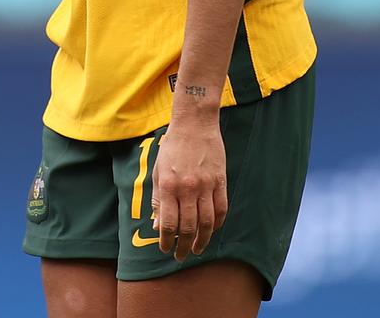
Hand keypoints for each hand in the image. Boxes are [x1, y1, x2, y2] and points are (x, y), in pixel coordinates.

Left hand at [151, 121, 227, 261]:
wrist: (194, 123)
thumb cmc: (172, 147)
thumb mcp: (158, 171)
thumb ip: (158, 199)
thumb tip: (158, 226)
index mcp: (169, 185)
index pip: (169, 224)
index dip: (167, 241)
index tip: (166, 249)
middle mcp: (188, 188)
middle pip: (188, 227)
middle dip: (183, 246)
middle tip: (181, 256)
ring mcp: (206, 185)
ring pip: (207, 223)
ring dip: (202, 240)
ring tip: (196, 249)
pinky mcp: (220, 180)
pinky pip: (221, 209)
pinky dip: (217, 223)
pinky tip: (211, 230)